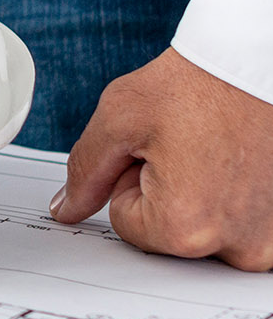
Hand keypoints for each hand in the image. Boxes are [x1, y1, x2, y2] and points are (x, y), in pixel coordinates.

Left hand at [53, 47, 272, 268]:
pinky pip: (241, 228)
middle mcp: (237, 250)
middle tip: (190, 147)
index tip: (159, 149)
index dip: (130, 179)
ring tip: (218, 153)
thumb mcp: (120, 118)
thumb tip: (66, 211)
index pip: (125, 222)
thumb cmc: (199, 85)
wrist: (259, 68)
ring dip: (203, 197)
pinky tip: (241, 166)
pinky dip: (235, 199)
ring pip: (204, 230)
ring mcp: (269, 245)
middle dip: (167, 191)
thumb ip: (84, 171)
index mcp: (187, 228)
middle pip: (167, 233)